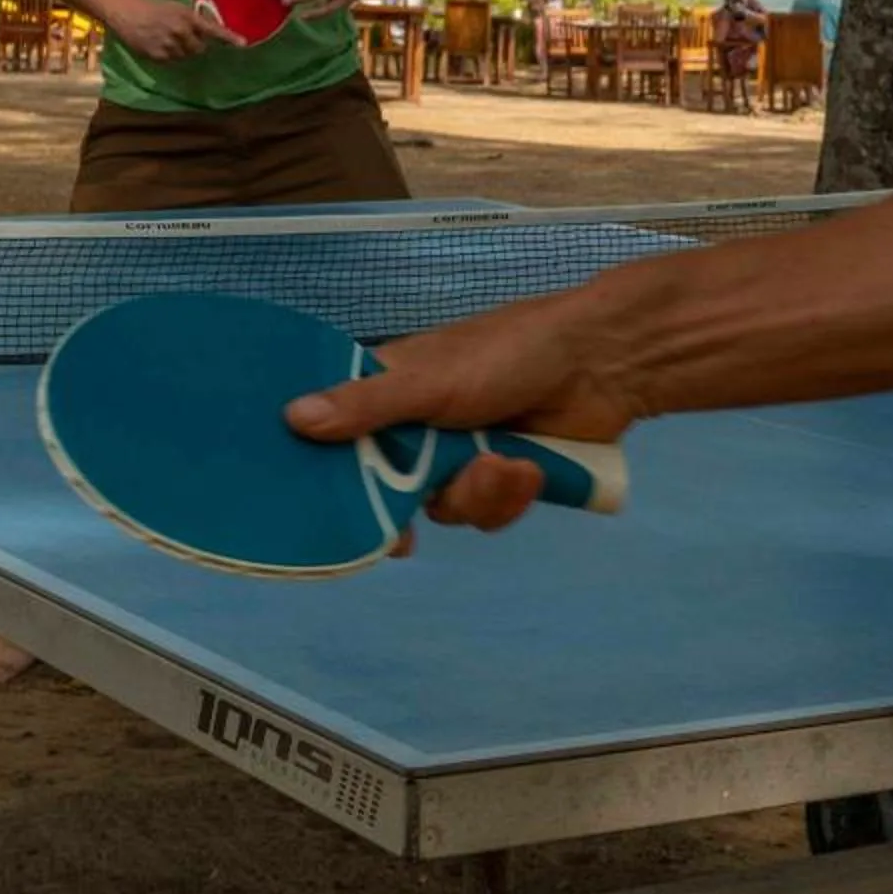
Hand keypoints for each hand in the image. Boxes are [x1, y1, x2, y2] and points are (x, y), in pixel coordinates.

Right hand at [111, 0, 239, 61]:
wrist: (126, 11)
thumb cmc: (152, 7)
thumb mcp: (176, 8)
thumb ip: (192, 20)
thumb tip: (206, 32)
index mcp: (187, 17)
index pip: (212, 29)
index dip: (228, 37)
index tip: (243, 44)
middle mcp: (181, 32)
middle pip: (200, 49)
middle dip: (196, 45)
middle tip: (183, 36)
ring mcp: (169, 45)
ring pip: (185, 56)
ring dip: (181, 51)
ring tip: (166, 38)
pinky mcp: (158, 56)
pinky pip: (171, 61)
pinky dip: (168, 55)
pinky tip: (158, 43)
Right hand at [283, 298, 641, 549]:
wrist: (602, 364)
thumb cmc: (510, 353)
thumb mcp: (431, 379)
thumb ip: (366, 404)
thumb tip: (289, 418)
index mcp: (392, 390)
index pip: (338, 436)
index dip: (330, 475)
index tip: (322, 513)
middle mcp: (421, 425)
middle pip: (389, 488)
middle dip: (410, 506)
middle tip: (403, 539)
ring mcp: (464, 454)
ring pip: (443, 508)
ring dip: (476, 496)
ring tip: (505, 466)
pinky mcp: (506, 476)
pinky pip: (488, 513)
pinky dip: (509, 498)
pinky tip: (531, 471)